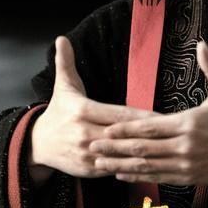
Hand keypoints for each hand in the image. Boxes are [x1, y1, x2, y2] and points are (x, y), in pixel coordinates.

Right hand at [29, 36, 151, 184]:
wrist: (38, 143)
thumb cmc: (59, 110)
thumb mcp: (63, 85)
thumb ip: (65, 61)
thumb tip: (61, 38)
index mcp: (82, 110)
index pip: (118, 113)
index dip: (140, 116)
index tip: (159, 116)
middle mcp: (84, 132)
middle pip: (122, 134)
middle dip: (146, 134)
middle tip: (170, 132)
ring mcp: (86, 153)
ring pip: (119, 153)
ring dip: (141, 152)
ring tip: (163, 148)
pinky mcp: (87, 169)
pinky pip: (113, 168)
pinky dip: (129, 166)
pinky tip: (147, 163)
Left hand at [89, 41, 207, 185]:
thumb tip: (202, 43)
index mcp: (188, 123)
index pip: (150, 127)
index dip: (126, 129)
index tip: (106, 128)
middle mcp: (183, 146)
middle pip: (143, 148)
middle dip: (114, 148)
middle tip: (90, 147)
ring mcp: (185, 164)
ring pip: (146, 166)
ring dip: (120, 165)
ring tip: (99, 164)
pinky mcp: (188, 177)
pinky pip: (157, 177)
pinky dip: (138, 176)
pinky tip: (122, 174)